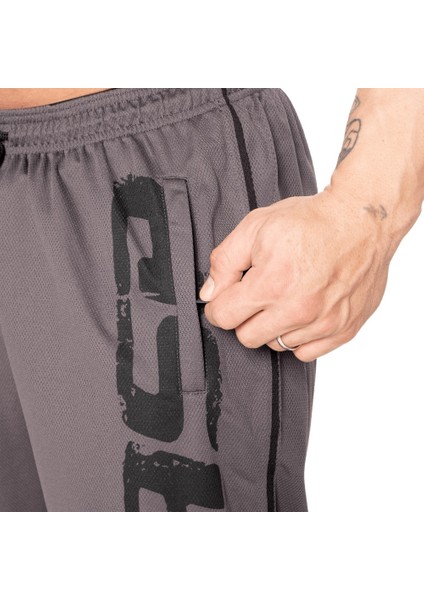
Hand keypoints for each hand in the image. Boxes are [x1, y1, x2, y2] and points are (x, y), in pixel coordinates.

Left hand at [198, 188, 390, 361]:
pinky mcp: (343, 329)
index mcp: (272, 283)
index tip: (227, 297)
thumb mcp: (255, 227)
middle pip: (247, 337)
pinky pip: (305, 353)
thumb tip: (209, 294)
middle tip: (256, 295)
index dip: (219, 305)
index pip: (224, 317)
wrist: (362, 220)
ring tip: (286, 297)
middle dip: (244, 316)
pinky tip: (303, 312)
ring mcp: (323, 323)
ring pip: (276, 345)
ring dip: (273, 326)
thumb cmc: (310, 221)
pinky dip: (299, 337)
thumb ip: (224, 262)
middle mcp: (298, 309)